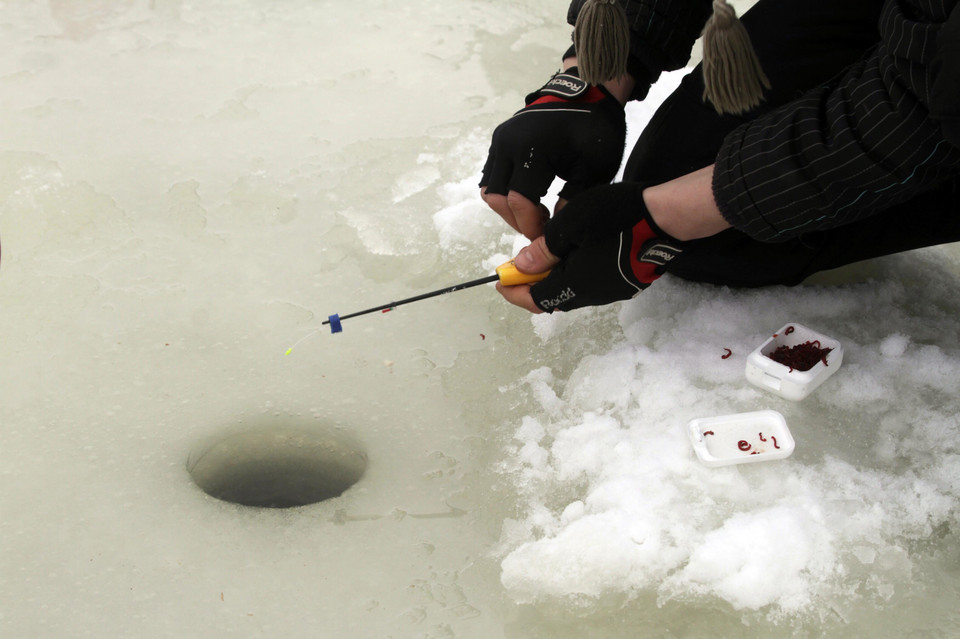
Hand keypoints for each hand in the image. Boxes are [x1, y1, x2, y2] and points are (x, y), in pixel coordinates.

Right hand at [479, 66, 625, 239]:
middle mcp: (509, 143)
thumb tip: (555, 232)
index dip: (529, 224)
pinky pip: (492, 175)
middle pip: (496, 197)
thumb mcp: (594, 169)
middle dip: (515, 219)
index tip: (543, 237)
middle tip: (538, 228)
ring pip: (489, 188)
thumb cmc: (596, 130)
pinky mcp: (499, 140)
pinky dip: (506, 192)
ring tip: (535, 212)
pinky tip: (530, 197)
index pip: (518, 200)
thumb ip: (573, 201)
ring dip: (508, 207)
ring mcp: (500, 140)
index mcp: (533, 148)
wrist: (588, 93)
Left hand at [502, 183, 683, 312]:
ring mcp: (613, 290)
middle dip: (532, 285)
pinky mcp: (627, 281)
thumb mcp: (570, 225)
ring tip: (544, 255)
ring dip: (554, 277)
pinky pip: (591, 283)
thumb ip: (544, 249)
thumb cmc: (619, 215)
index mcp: (577, 284)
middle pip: (554, 298)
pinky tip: (573, 252)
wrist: (667, 217)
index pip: (536, 300)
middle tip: (519, 266)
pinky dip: (573, 272)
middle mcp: (594, 295)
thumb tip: (521, 267)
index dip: (515, 292)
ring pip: (573, 291)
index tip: (500, 282)